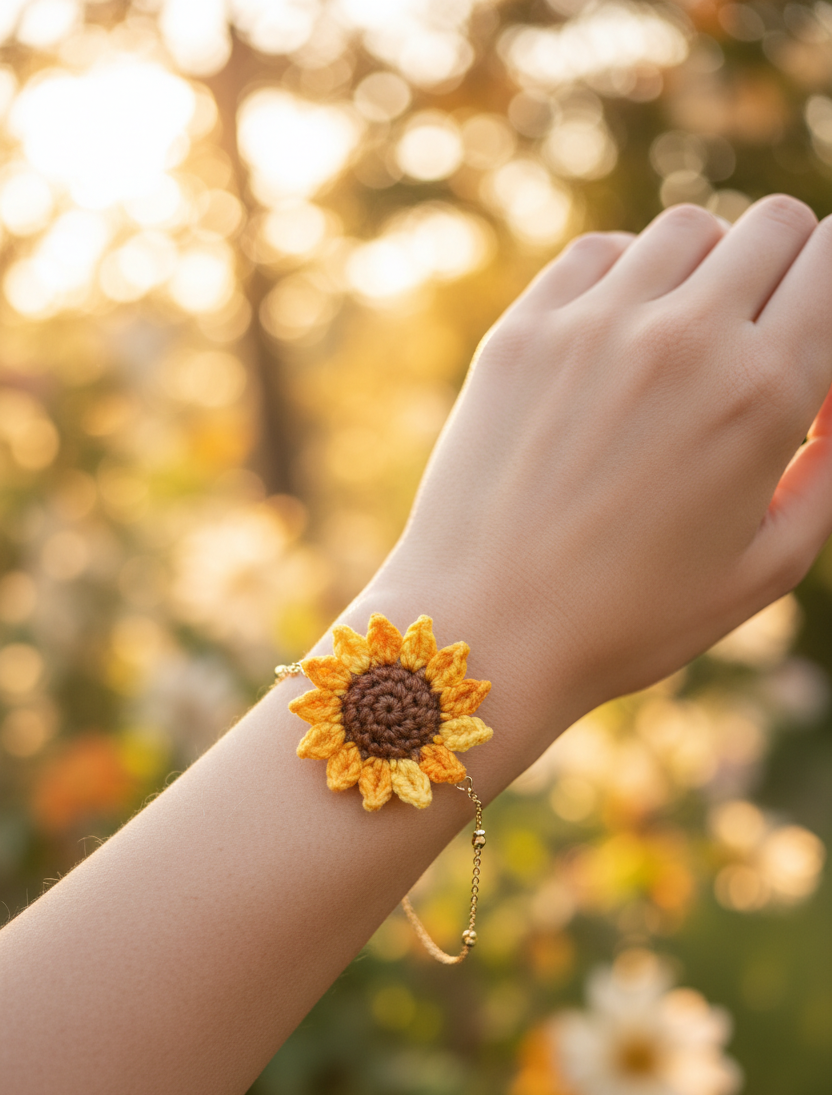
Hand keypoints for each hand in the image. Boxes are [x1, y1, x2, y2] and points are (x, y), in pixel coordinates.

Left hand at [382, 198, 831, 749]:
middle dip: (786, 272)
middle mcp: (683, 337)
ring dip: (705, 269)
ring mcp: (594, 325)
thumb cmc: (632, 619)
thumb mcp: (768, 566)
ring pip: (687, 229)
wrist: (486, 631)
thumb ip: (828, 469)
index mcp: (762, 392)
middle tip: (759, 340)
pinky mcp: (523, 331)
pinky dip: (625, 277)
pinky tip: (617, 340)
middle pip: (775, 225)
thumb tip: (831, 398)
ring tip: (684, 342)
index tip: (816, 341)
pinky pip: (600, 252)